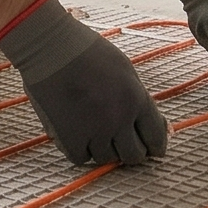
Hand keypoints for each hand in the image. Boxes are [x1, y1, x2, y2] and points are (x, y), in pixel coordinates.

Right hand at [0, 0, 169, 165]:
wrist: (50, 48)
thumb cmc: (87, 52)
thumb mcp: (125, 69)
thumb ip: (138, 97)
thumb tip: (151, 122)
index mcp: (136, 99)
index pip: (156, 138)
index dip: (155, 147)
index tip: (152, 149)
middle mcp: (118, 119)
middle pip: (134, 155)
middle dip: (132, 151)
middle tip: (125, 145)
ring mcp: (94, 131)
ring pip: (106, 158)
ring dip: (104, 149)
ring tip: (96, 133)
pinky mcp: (69, 138)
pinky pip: (81, 158)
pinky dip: (81, 150)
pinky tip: (78, 135)